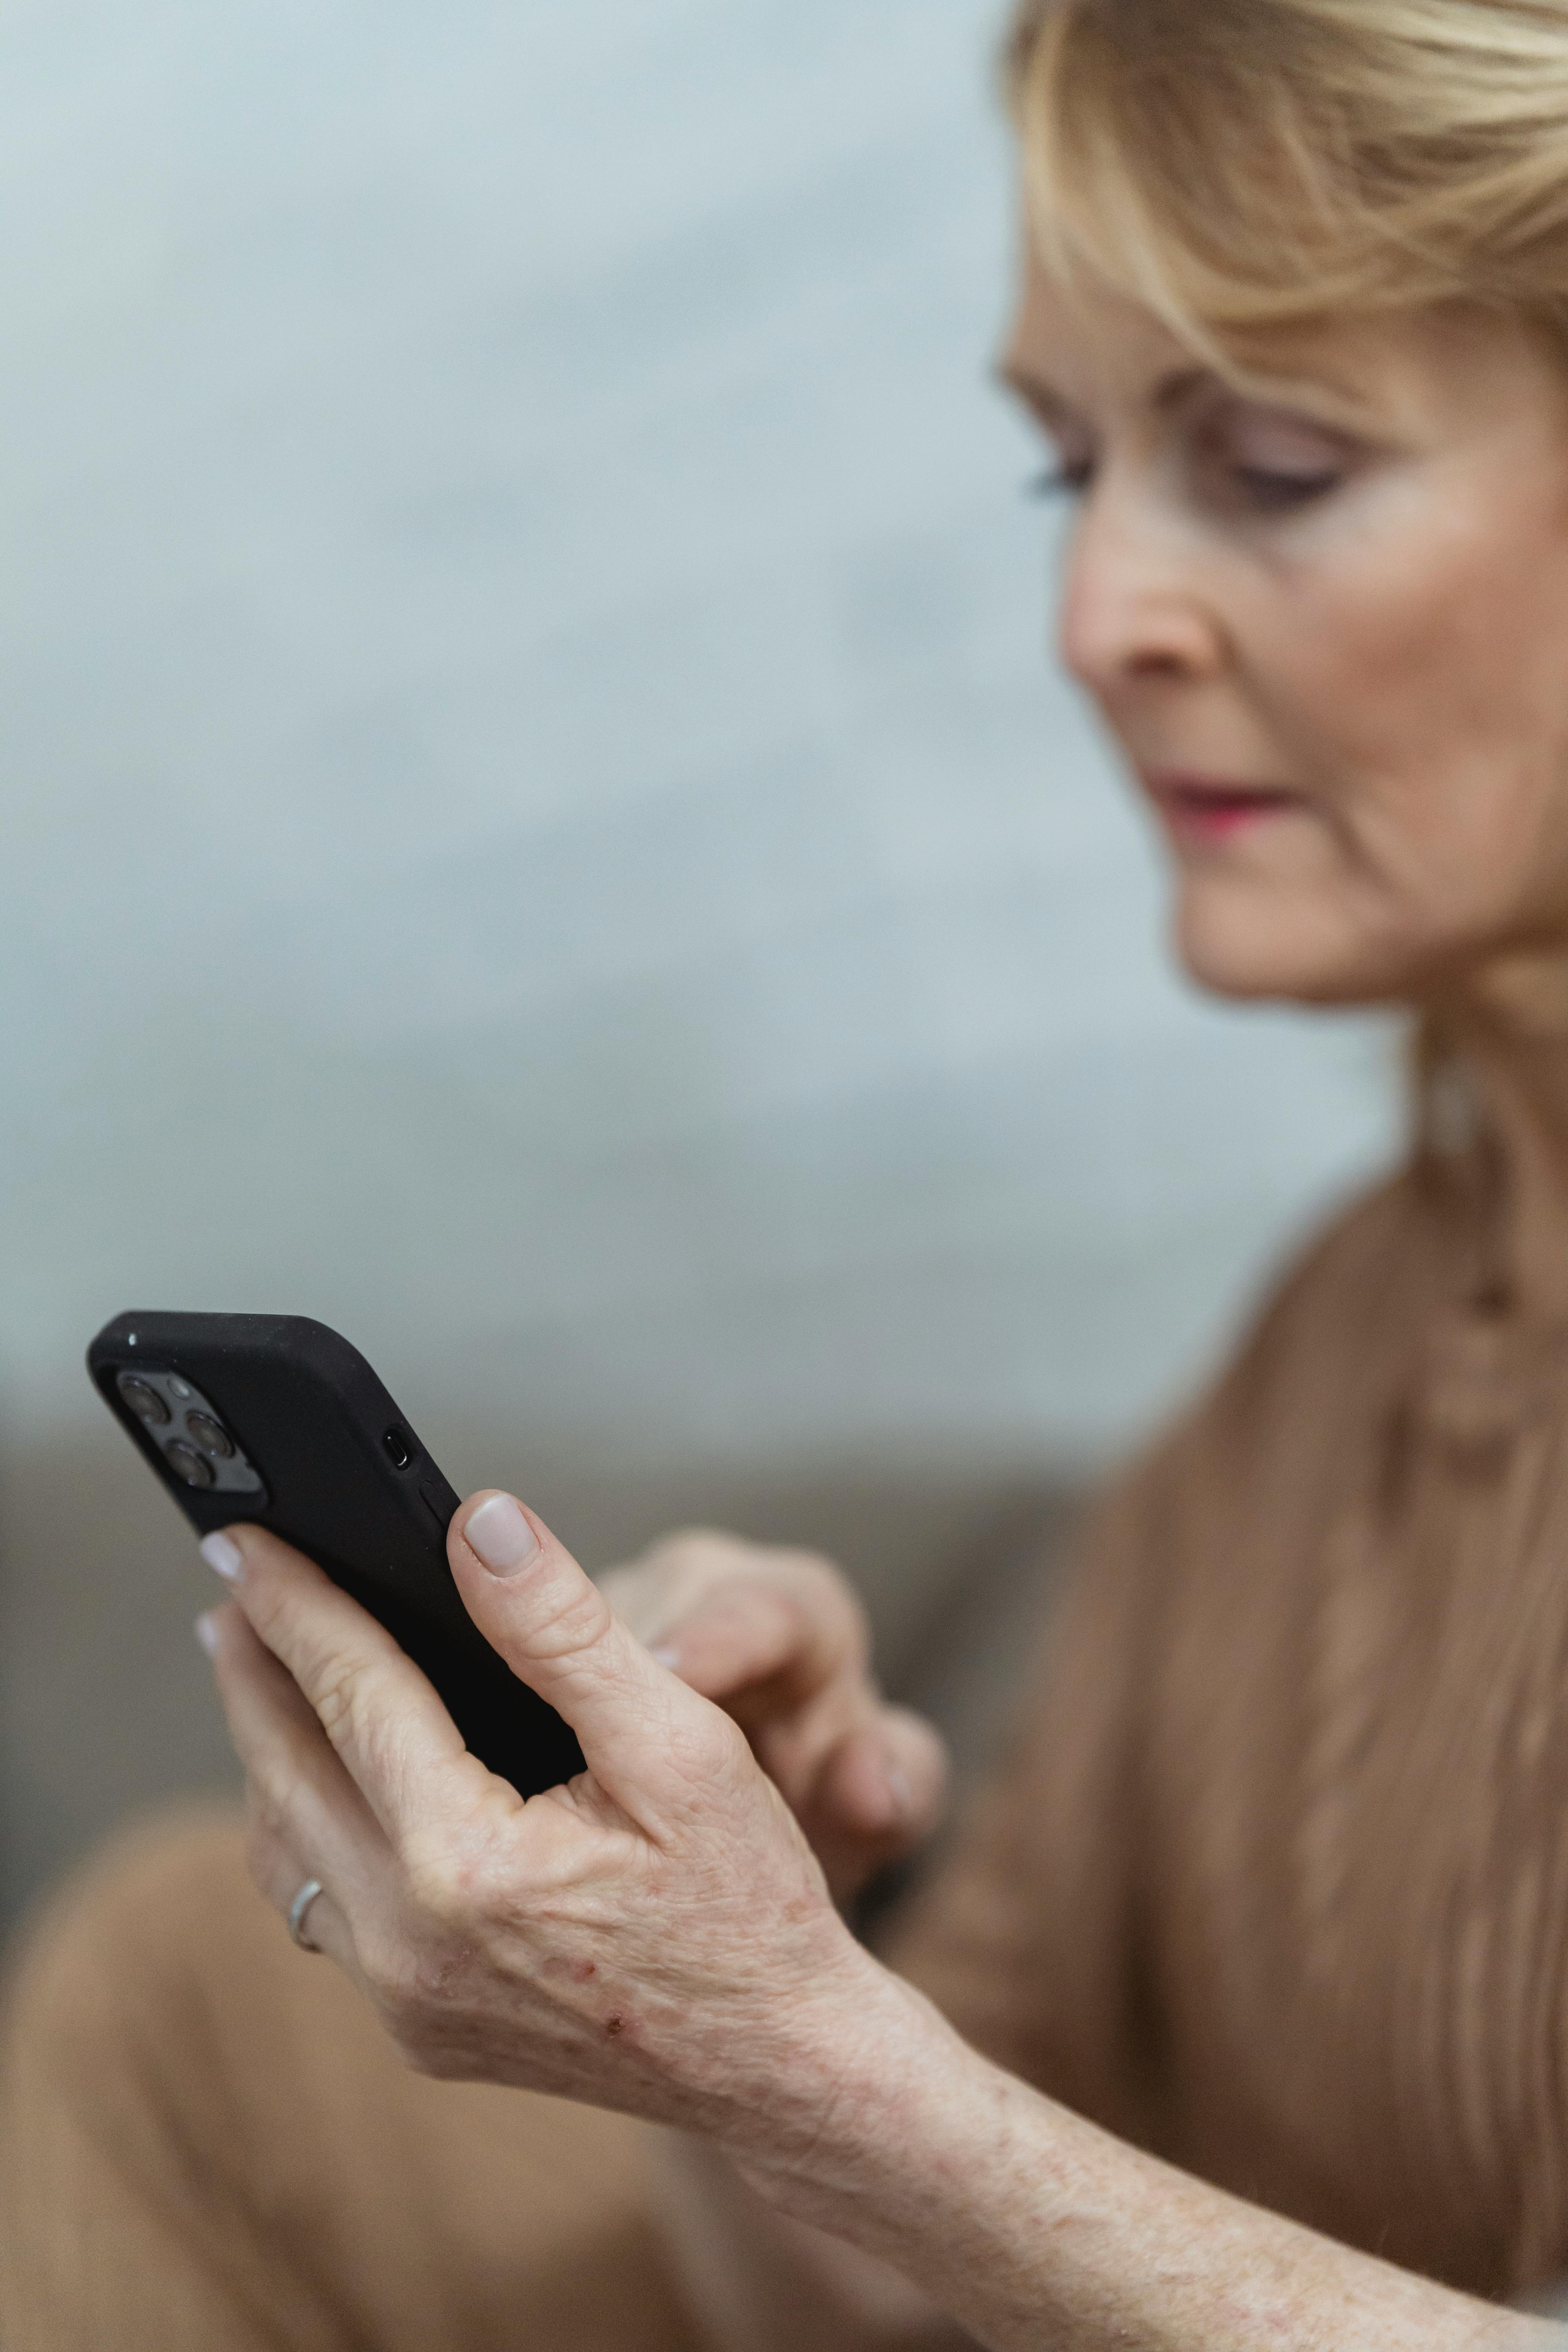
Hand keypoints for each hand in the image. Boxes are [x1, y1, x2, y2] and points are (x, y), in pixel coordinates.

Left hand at [197, 1493, 906, 2161]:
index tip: (248, 1541)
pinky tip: (325, 1777)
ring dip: (268, 1748)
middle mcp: (410, 1946)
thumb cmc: (748, 1901)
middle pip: (288, 1770)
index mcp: (468, 1867)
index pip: (353, 1694)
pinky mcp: (419, 2030)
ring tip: (261, 1666)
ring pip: (289, 1848)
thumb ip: (566, 1628)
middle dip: (252, 1668)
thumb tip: (479, 1524)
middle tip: (231, 1585)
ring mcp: (406, 2001)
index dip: (298, 1603)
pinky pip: (325, 1910)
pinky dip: (307, 1824)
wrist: (780, 2065)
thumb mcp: (681, 1741)